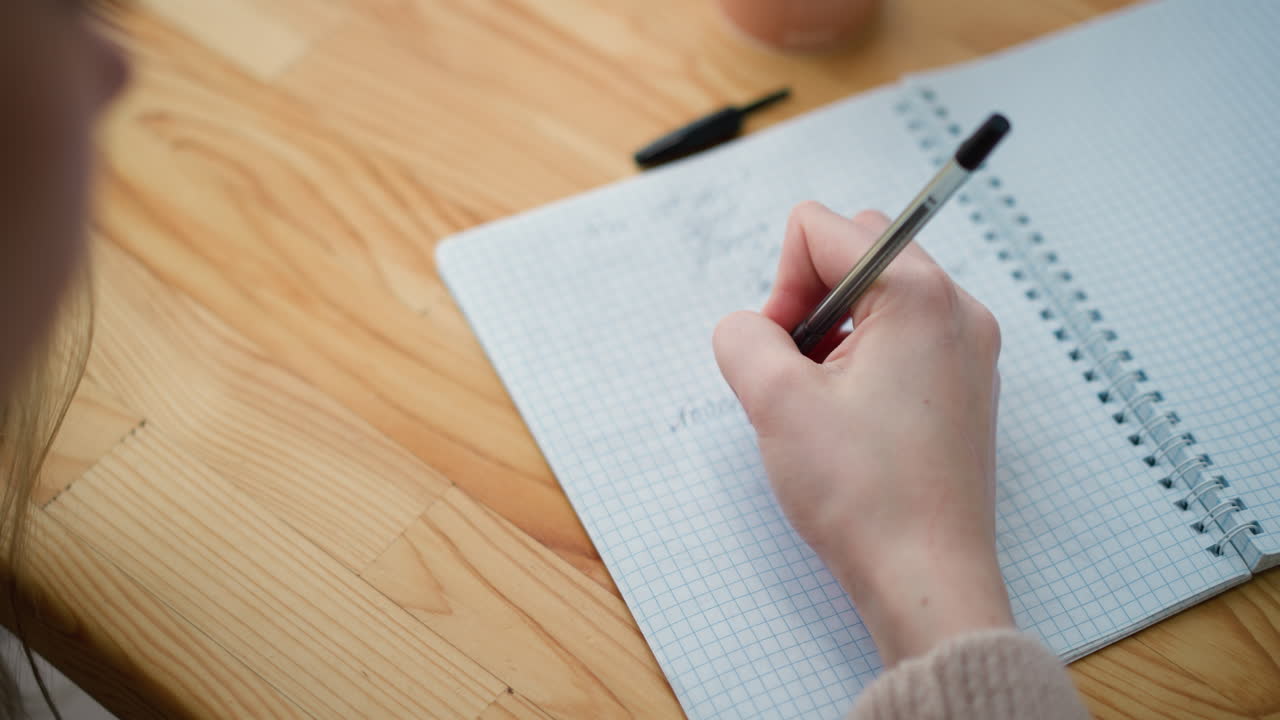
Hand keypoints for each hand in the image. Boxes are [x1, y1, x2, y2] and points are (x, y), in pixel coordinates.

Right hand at [712, 201, 1014, 665]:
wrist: (926, 578)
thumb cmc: (864, 494)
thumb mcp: (775, 401)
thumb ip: (742, 336)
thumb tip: (751, 328)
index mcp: (919, 294)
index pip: (821, 229)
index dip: (782, 283)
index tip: (784, 351)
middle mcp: (957, 310)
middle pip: (856, 253)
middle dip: (810, 302)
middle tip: (798, 374)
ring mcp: (969, 350)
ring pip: (878, 299)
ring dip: (834, 335)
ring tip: (824, 404)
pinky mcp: (965, 388)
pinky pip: (902, 340)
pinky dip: (864, 362)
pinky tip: (851, 420)